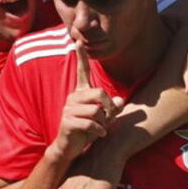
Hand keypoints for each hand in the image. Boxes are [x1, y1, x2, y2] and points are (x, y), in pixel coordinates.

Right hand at [52, 44, 122, 160]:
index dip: (81, 56)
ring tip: (100, 129)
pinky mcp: (67, 121)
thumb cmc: (87, 130)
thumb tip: (120, 100)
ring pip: (96, 111)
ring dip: (103, 123)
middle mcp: (73, 97)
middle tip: (108, 118)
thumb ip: (112, 108)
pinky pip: (90, 124)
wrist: (69, 148)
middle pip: (99, 93)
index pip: (82, 71)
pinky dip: (99, 131)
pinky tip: (98, 135)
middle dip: (108, 107)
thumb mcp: (103, 118)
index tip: (78, 40)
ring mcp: (68, 109)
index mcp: (81, 93)